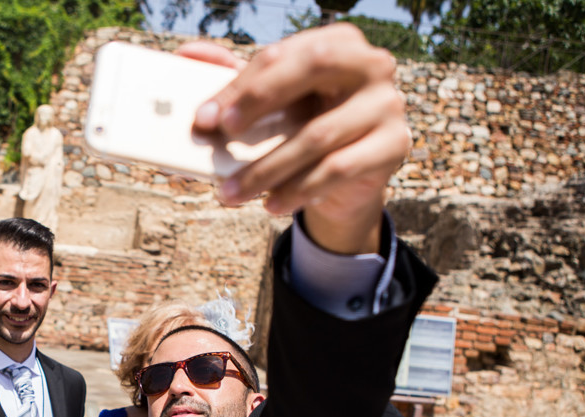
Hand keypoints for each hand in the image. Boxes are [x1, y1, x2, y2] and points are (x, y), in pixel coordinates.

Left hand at [181, 23, 408, 254]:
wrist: (348, 180)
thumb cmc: (303, 127)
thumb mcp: (270, 103)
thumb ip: (232, 76)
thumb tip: (189, 54)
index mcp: (337, 42)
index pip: (284, 54)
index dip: (241, 85)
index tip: (204, 119)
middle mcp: (370, 64)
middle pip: (313, 68)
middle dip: (260, 101)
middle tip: (220, 136)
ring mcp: (388, 104)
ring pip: (318, 135)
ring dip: (267, 169)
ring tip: (231, 193)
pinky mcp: (395, 145)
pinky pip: (339, 169)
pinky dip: (299, 189)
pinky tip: (271, 204)